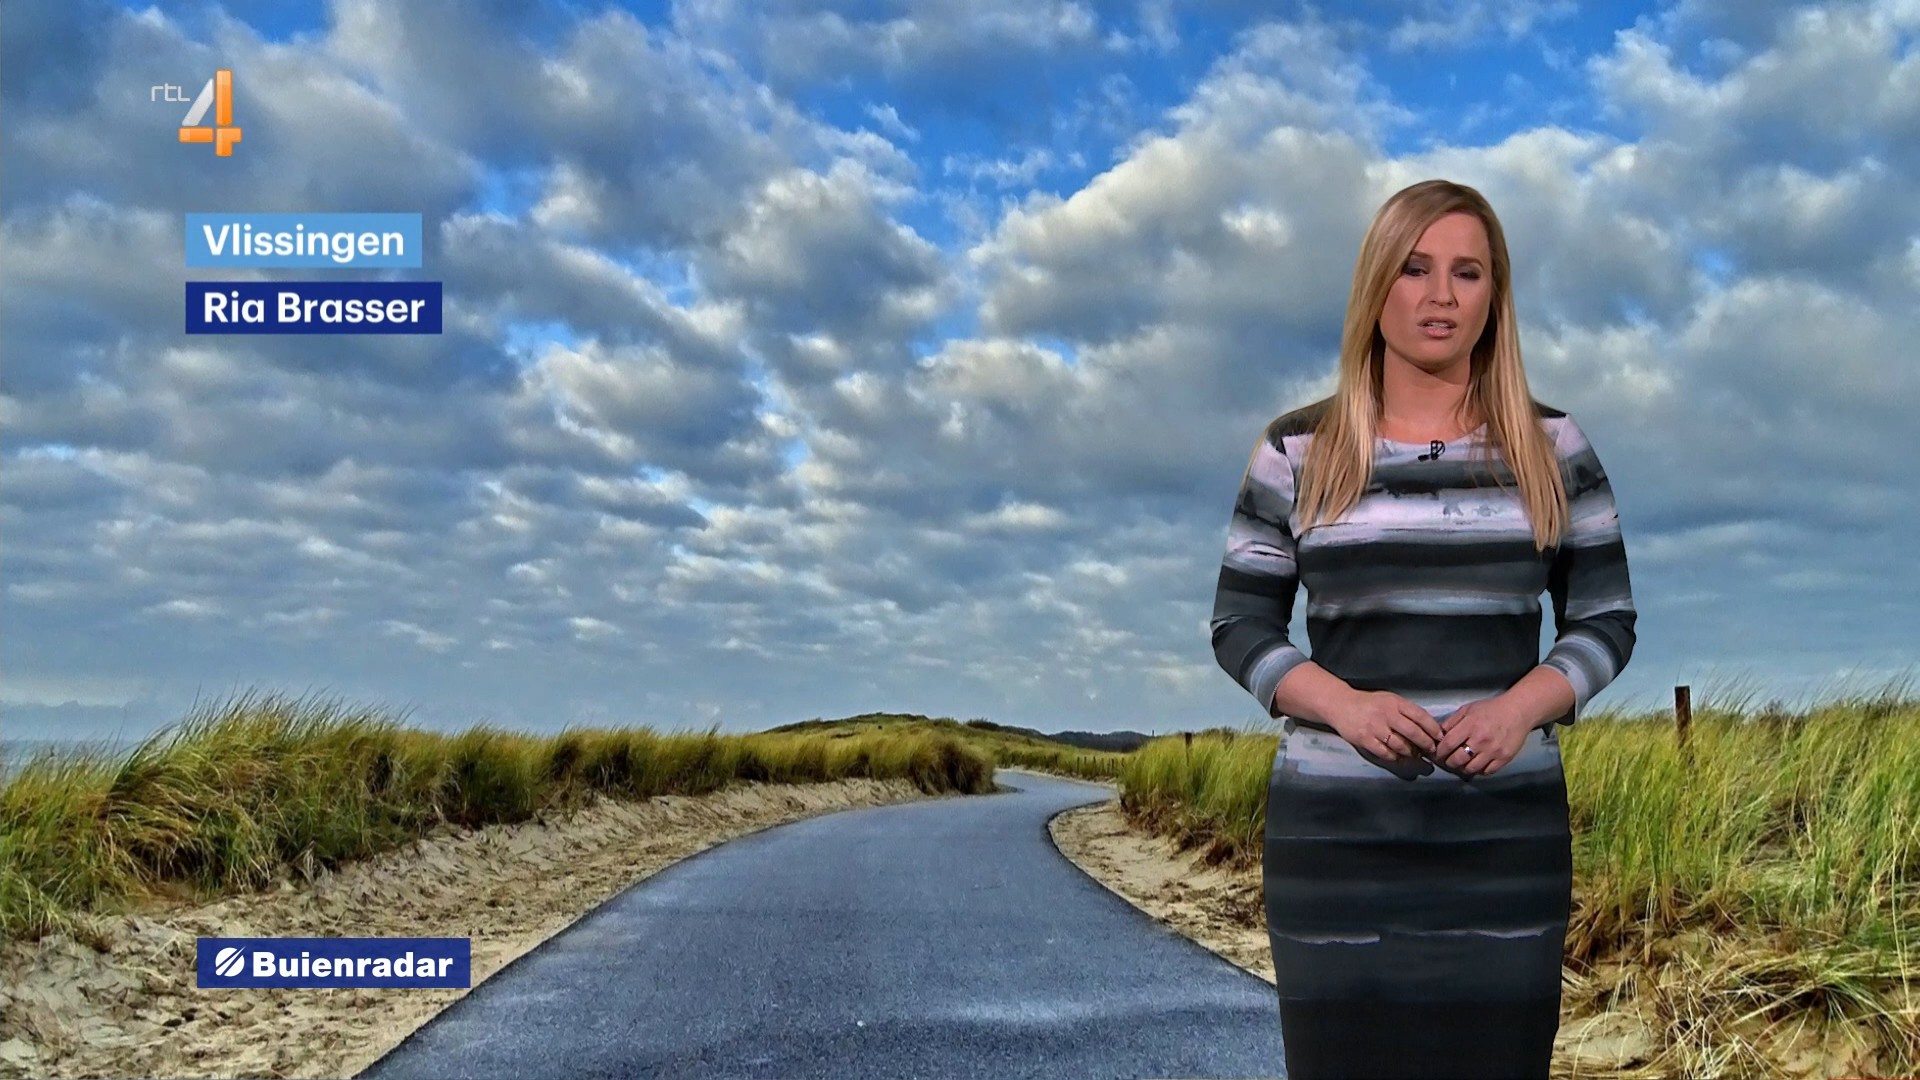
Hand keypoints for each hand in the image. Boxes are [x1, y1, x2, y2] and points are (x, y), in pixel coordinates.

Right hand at [1327, 690, 1443, 761]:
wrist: (1341, 705)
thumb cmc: (1369, 704)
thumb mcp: (1390, 700)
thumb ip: (1407, 712)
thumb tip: (1428, 728)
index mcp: (1395, 703)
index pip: (1420, 716)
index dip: (1433, 729)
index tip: (1440, 738)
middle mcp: (1386, 714)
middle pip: (1413, 733)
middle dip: (1426, 744)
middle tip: (1432, 751)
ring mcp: (1375, 728)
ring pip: (1401, 746)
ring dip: (1411, 753)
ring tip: (1415, 755)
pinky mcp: (1365, 740)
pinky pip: (1386, 753)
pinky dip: (1395, 757)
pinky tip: (1398, 756)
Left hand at [1430, 697, 1537, 776]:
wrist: (1518, 711)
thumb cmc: (1490, 709)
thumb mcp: (1468, 709)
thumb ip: (1451, 722)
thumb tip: (1437, 736)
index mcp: (1470, 725)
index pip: (1448, 744)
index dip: (1439, 752)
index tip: (1436, 753)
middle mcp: (1481, 739)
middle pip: (1457, 760)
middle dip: (1448, 762)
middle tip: (1447, 760)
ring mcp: (1493, 751)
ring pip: (1471, 768)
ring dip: (1463, 768)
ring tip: (1461, 763)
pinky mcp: (1504, 758)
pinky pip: (1486, 772)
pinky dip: (1479, 770)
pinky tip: (1476, 764)